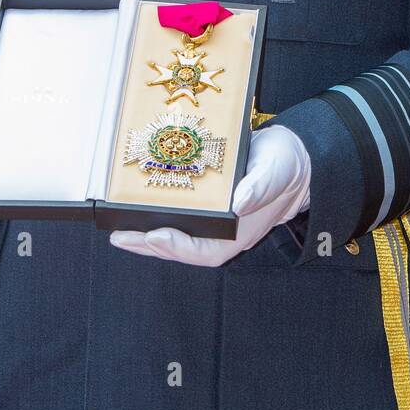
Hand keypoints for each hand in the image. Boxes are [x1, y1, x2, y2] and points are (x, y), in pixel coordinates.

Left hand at [110, 123, 310, 266]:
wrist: (291, 157)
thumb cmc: (286, 165)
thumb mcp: (277, 170)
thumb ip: (260, 186)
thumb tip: (240, 202)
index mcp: (241, 231)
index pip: (207, 252)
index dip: (180, 248)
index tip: (156, 236)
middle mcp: (223, 232)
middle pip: (182, 249)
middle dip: (149, 246)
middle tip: (120, 237)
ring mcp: (213, 221)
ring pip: (175, 236)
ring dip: (145, 237)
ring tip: (118, 232)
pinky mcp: (204, 206)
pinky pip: (176, 218)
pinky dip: (154, 218)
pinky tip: (133, 211)